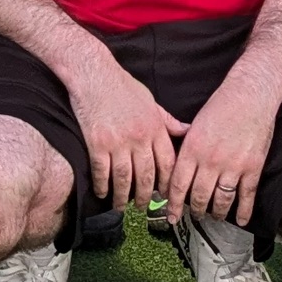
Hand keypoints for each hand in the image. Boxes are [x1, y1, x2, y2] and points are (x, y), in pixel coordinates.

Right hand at [62, 58, 186, 211]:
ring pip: (124, 178)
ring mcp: (117, 141)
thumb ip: (167, 121)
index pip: (167, 162)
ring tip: (121, 207)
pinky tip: (103, 193)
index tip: (165, 194)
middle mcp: (139, 137)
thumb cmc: (122, 86)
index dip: (167, 182)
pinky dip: (103, 185)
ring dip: (123, 196)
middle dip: (146, 196)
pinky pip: (102, 171)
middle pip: (146, 175)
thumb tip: (187, 130)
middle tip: (144, 207)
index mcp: (155, 127)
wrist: (94, 74)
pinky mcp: (97, 143)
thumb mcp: (151, 101)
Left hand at [166, 71, 281, 228]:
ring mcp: (233, 166)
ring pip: (221, 200)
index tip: (170, 215)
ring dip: (216, 213)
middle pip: (199, 197)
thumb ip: (185, 149)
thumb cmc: (221, 105)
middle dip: (195, 211)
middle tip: (193, 216)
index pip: (178, 185)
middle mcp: (210, 161)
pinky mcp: (252, 168)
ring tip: (213, 216)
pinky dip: (243, 212)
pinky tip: (240, 221)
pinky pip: (246, 196)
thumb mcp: (194, 125)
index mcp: (192, 149)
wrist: (251, 95)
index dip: (173, 204)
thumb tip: (173, 170)